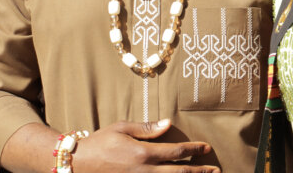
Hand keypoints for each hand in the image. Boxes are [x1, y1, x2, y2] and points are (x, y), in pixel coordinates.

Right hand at [72, 120, 219, 171]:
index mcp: (143, 152)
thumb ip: (147, 128)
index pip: (176, 151)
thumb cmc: (99, 142)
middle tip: (215, 170)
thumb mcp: (122, 128)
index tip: (207, 148)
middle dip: (199, 171)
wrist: (77, 164)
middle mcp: (144, 170)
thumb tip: (168, 123)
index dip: (194, 150)